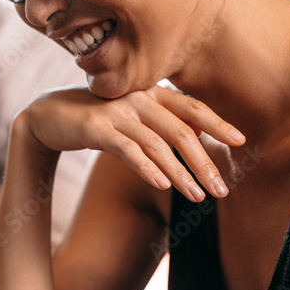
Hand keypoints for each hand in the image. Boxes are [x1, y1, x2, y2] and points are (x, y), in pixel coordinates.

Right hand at [18, 84, 245, 200]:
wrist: (48, 116)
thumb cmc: (97, 119)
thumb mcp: (132, 117)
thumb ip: (160, 123)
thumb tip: (197, 140)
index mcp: (150, 92)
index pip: (191, 107)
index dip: (217, 123)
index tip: (240, 141)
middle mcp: (137, 98)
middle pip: (181, 131)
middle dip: (204, 162)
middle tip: (222, 190)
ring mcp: (117, 112)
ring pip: (158, 144)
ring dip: (180, 174)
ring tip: (198, 197)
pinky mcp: (97, 128)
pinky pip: (128, 150)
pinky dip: (148, 168)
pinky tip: (162, 186)